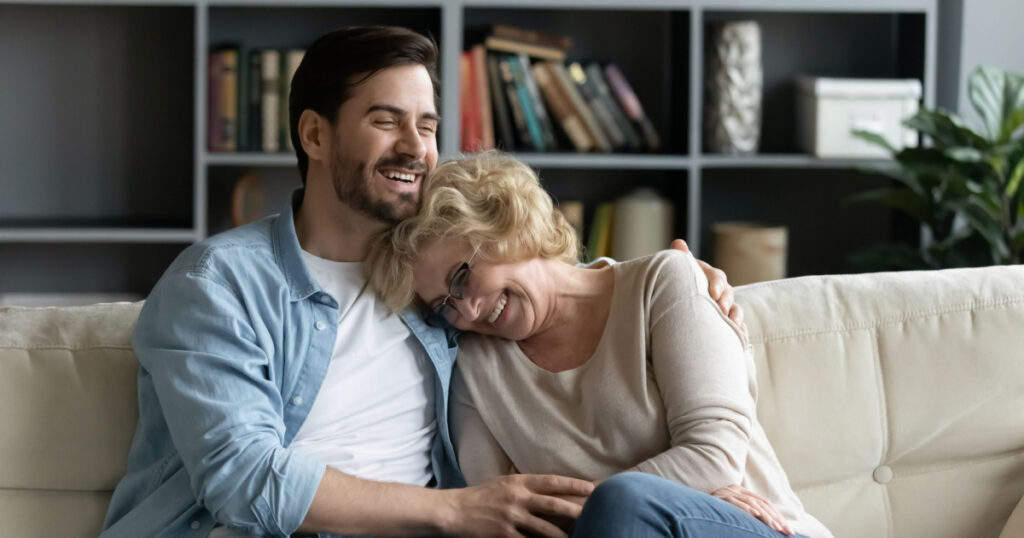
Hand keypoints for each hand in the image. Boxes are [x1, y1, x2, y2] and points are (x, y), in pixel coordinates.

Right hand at [442, 474, 594, 537]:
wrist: (454, 510)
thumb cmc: (479, 495)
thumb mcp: (502, 481)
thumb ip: (522, 482)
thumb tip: (543, 482)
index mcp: (518, 482)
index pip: (552, 481)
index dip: (573, 484)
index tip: (592, 487)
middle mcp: (518, 498)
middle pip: (554, 504)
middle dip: (576, 510)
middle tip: (595, 512)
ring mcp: (511, 517)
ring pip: (545, 528)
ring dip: (564, 535)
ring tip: (580, 536)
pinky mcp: (504, 535)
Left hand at [669, 239, 744, 329]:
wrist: (681, 301)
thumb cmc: (682, 282)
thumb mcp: (684, 270)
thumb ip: (684, 258)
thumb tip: (678, 242)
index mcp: (710, 277)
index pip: (717, 278)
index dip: (717, 284)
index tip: (713, 293)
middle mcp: (721, 291)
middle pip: (728, 294)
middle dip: (726, 302)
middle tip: (720, 310)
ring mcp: (726, 306)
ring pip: (735, 310)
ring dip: (735, 316)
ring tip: (732, 324)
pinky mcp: (727, 321)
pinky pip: (737, 325)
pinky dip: (739, 329)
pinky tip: (739, 334)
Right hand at [711, 484, 793, 535]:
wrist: (690, 507)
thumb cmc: (711, 514)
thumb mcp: (732, 513)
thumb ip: (745, 515)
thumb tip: (765, 526)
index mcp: (740, 492)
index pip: (763, 503)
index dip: (777, 515)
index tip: (788, 529)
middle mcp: (734, 489)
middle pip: (761, 503)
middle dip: (776, 518)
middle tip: (787, 531)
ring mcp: (727, 492)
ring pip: (752, 504)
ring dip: (766, 517)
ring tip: (775, 528)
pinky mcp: (719, 497)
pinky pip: (736, 503)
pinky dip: (747, 509)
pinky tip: (757, 517)